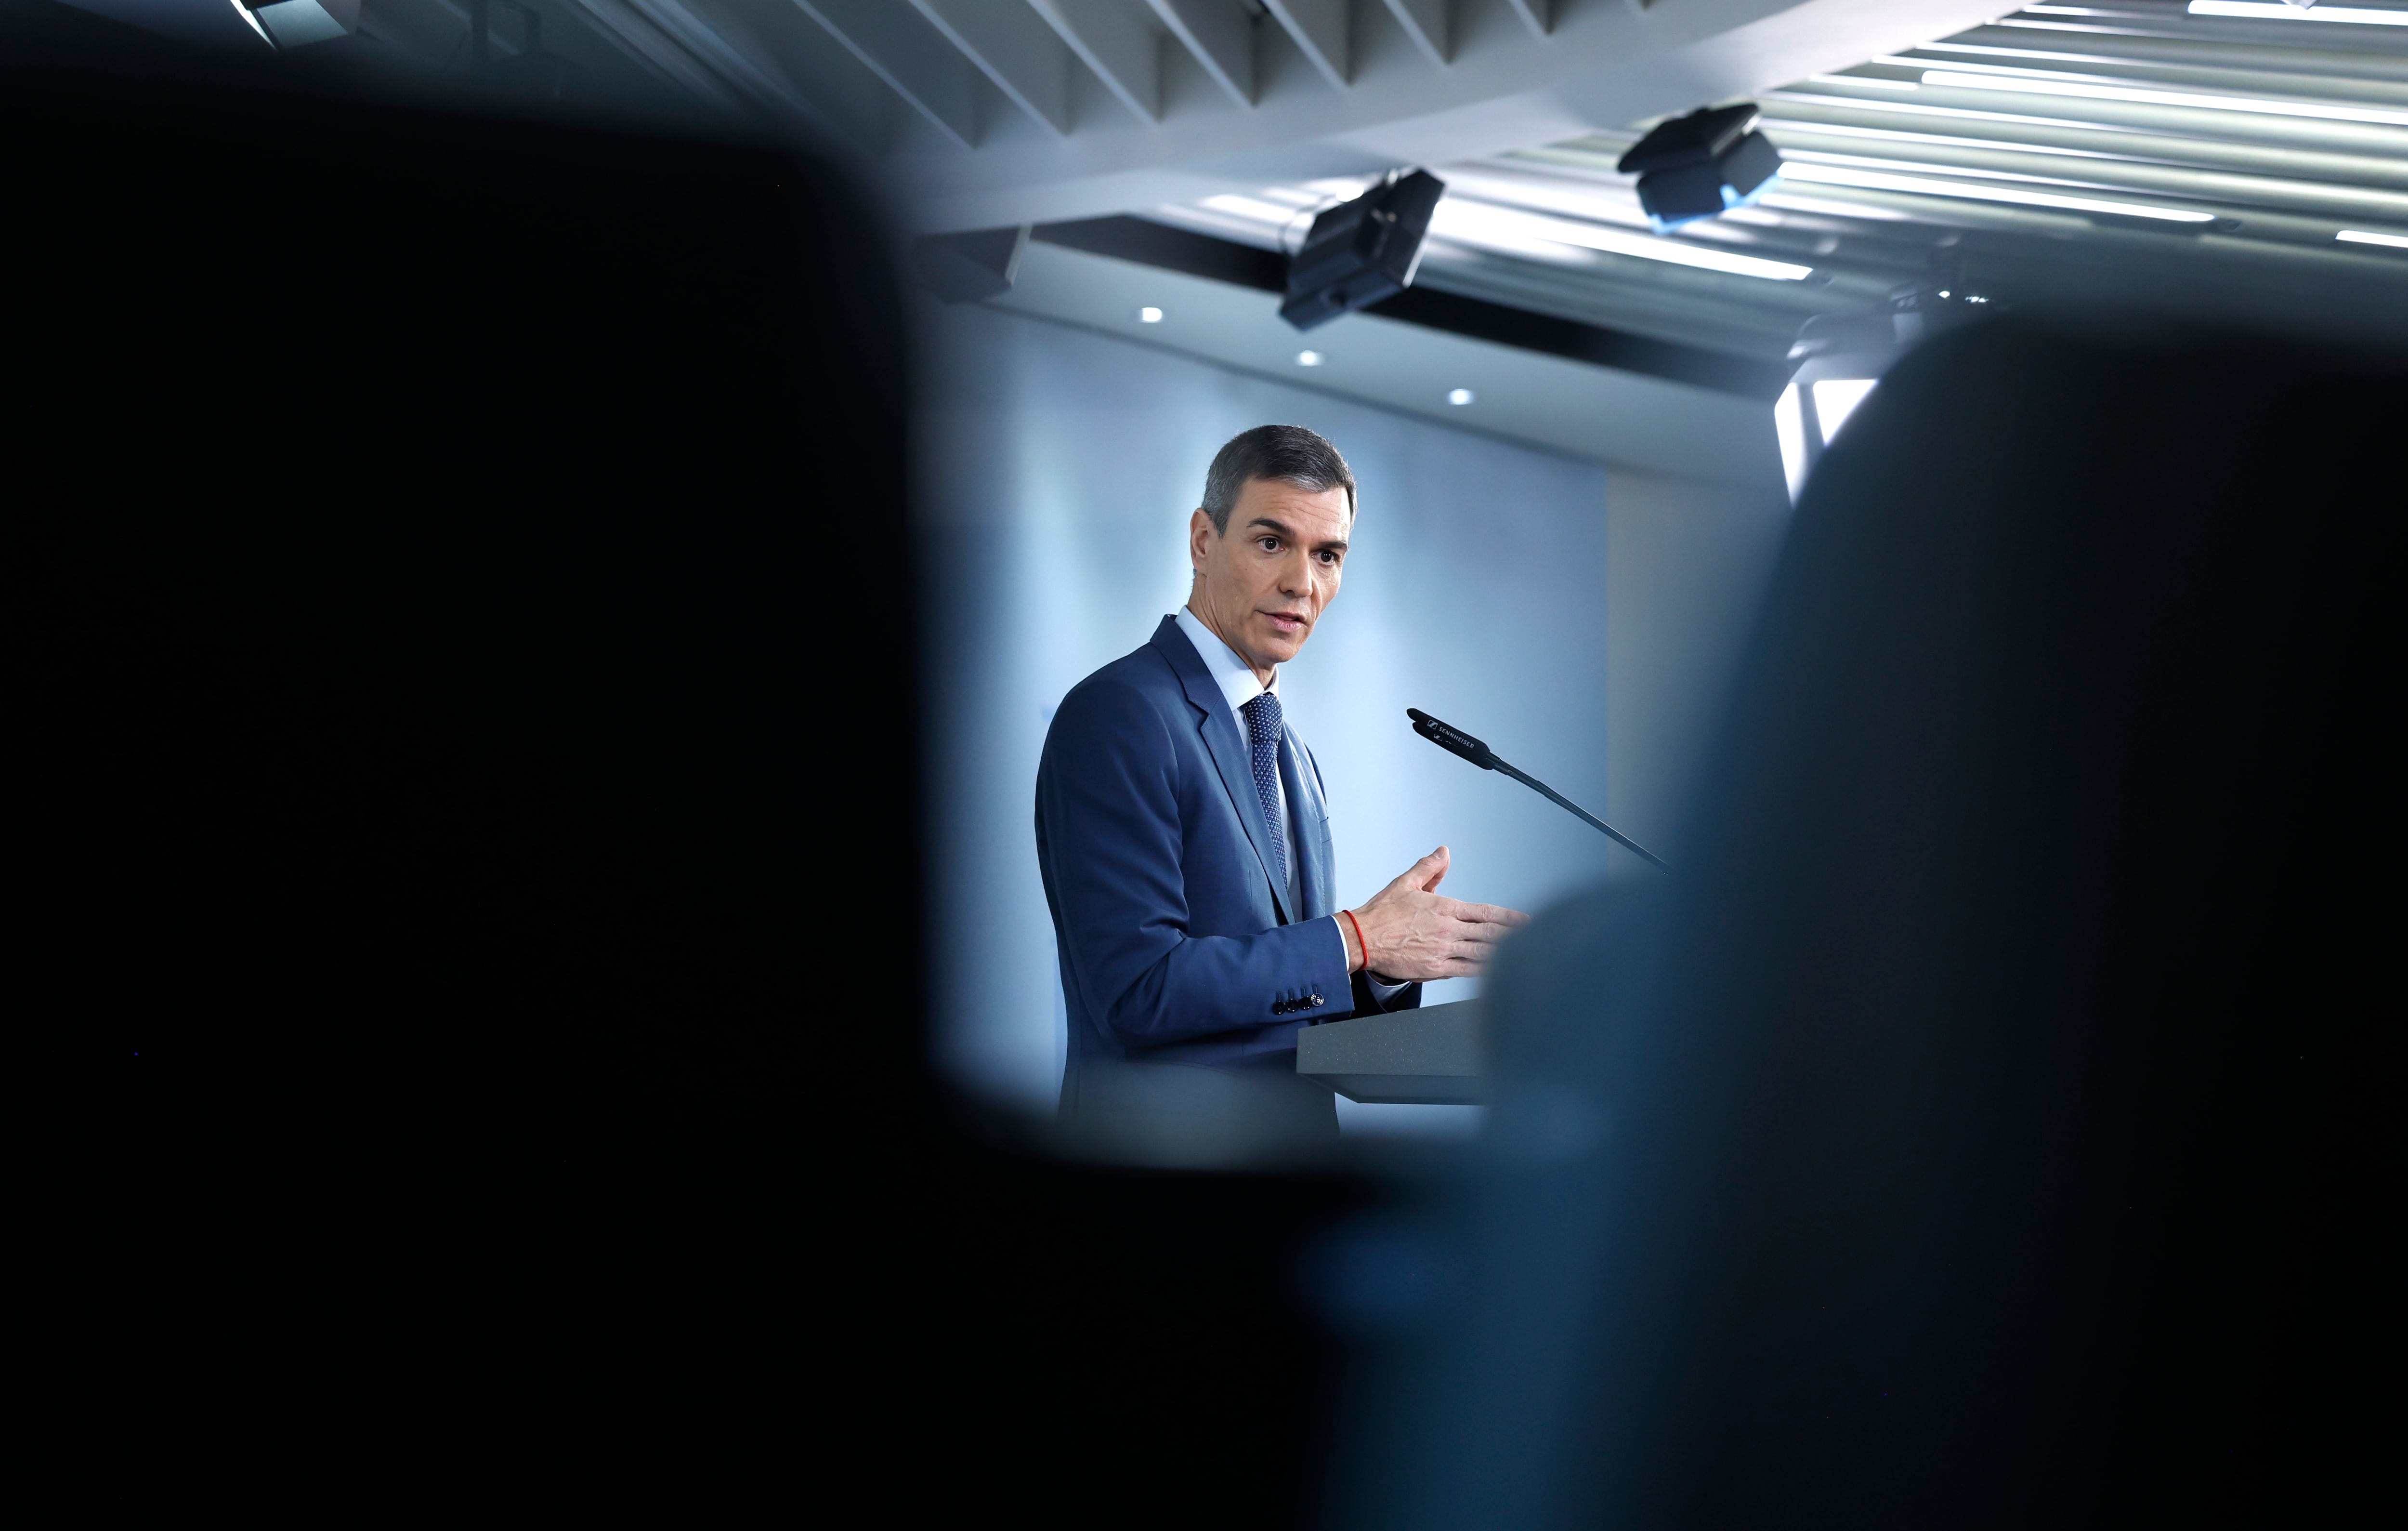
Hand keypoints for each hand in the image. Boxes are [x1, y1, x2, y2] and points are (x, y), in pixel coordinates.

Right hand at [1343, 846, 1527, 982]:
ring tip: (1524, 956)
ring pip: (1482, 953)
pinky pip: (1467, 971)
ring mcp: (1443, 951)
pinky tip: (1498, 973)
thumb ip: (1428, 868)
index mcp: (1444, 908)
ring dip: (1505, 954)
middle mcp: (1448, 930)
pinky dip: (1484, 971)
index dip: (1508, 918)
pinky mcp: (1435, 969)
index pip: (1485, 913)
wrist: (1361, 939)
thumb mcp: (1405, 884)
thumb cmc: (1380, 915)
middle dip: (1514, 936)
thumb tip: (1444, 853)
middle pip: (1489, 934)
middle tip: (1533, 939)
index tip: (1526, 921)